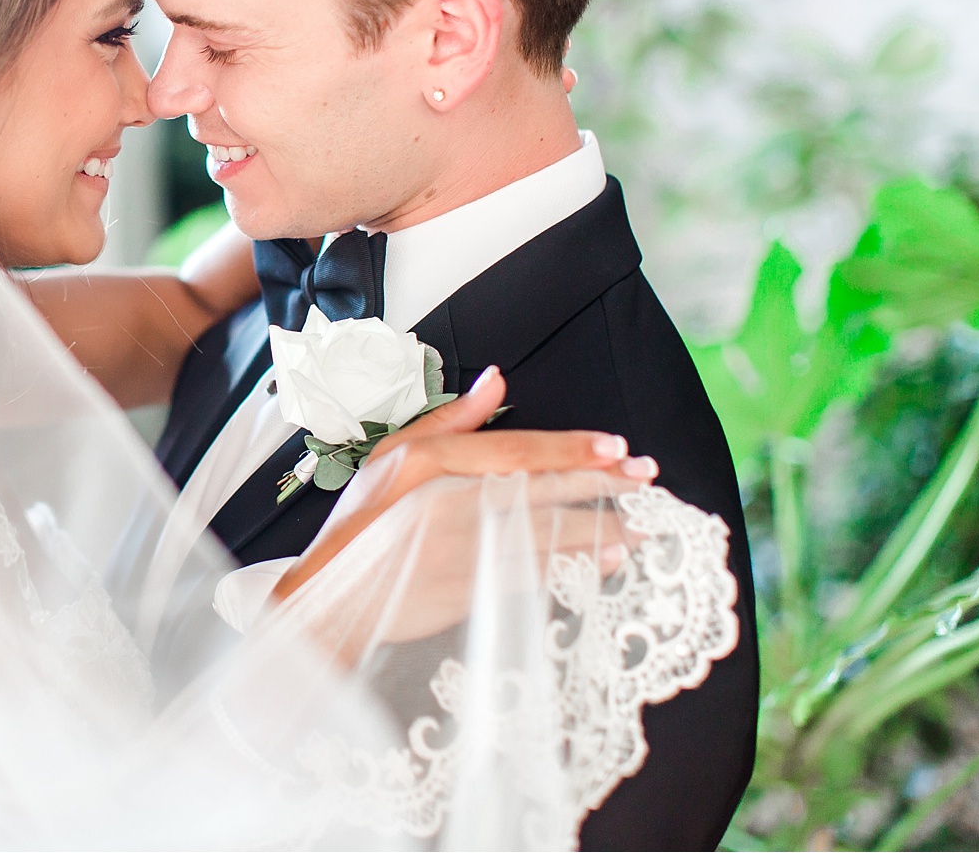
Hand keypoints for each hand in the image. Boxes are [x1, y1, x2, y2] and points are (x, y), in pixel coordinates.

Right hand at [273, 366, 654, 599]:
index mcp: (429, 462)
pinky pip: (535, 578)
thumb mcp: (393, 454)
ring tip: (639, 527)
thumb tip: (496, 380)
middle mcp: (447, 503)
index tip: (616, 449)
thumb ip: (449, 418)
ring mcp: (460, 551)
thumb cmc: (361, 523)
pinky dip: (575, 569)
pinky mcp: (469, 593)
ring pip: (545, 536)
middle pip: (539, 489)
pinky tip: (605, 563)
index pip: (514, 450)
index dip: (569, 449)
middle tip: (647, 478)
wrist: (331, 598)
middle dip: (600, 483)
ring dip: (599, 531)